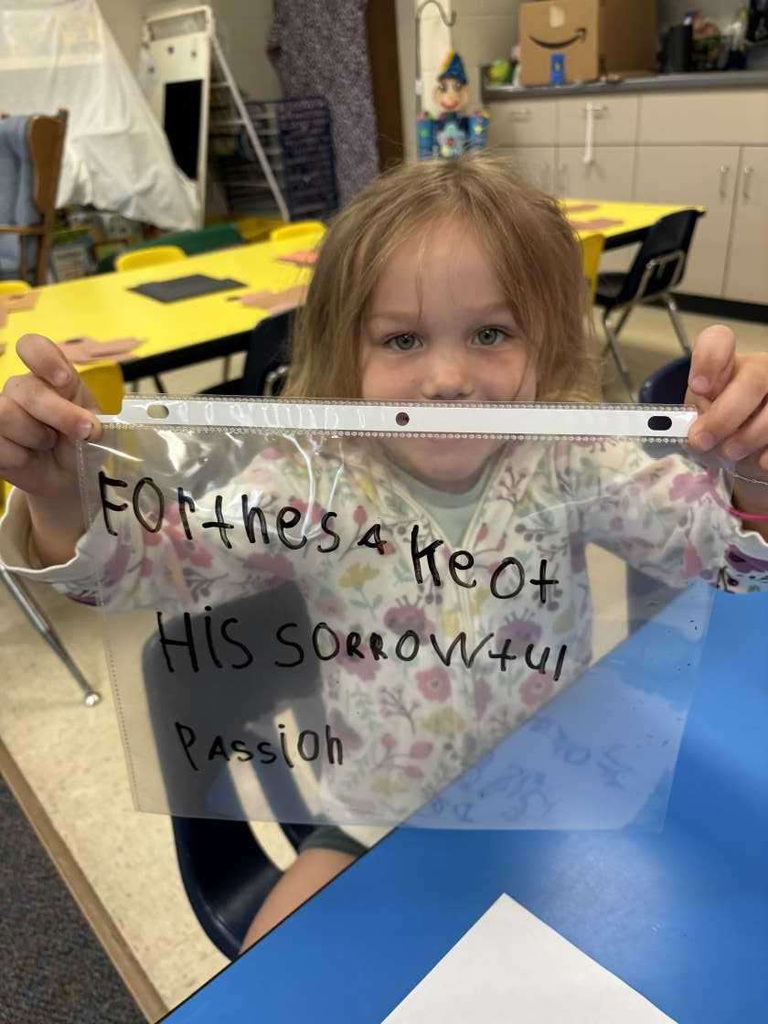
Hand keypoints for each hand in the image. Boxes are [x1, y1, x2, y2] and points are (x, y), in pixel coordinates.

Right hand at [0, 333, 102, 503]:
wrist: (69, 475)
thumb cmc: (80, 442)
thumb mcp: (92, 425)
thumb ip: (87, 418)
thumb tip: (86, 427)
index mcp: (48, 375)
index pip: (32, 346)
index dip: (44, 358)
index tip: (64, 380)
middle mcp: (20, 389)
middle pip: (25, 390)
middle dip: (59, 414)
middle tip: (82, 432)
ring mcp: (0, 412)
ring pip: (4, 414)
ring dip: (35, 436)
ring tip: (47, 444)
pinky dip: (20, 457)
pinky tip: (29, 458)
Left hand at [686, 324, 767, 518]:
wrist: (745, 444)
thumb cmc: (718, 424)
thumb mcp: (700, 416)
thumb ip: (695, 417)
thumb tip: (698, 434)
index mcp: (729, 363)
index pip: (719, 340)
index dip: (709, 360)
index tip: (698, 387)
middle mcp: (763, 369)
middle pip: (754, 380)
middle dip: (724, 416)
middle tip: (704, 441)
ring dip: (748, 437)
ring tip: (731, 453)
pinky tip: (760, 461)